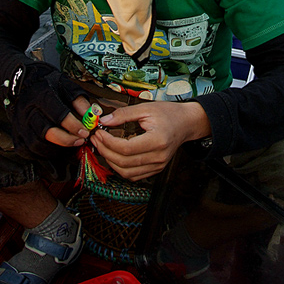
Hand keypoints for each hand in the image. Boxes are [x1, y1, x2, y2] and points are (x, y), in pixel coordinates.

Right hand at [7, 65, 89, 158]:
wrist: (25, 83)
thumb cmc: (48, 84)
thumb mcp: (66, 85)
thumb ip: (79, 101)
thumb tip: (92, 115)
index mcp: (42, 96)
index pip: (58, 114)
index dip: (73, 125)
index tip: (85, 131)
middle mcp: (28, 111)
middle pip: (46, 132)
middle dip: (66, 139)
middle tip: (80, 140)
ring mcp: (20, 124)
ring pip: (37, 144)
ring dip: (56, 148)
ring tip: (69, 144)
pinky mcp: (16, 135)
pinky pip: (27, 151)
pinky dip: (42, 153)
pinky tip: (54, 148)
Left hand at [90, 101, 210, 180]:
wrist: (186, 123)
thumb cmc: (169, 114)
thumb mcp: (146, 108)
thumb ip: (124, 114)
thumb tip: (104, 120)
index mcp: (157, 140)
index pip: (126, 148)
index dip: (108, 142)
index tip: (99, 132)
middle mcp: (158, 157)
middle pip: (124, 162)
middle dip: (105, 151)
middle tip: (97, 139)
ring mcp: (158, 165)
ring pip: (127, 173)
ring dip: (111, 162)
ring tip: (103, 147)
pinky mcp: (156, 169)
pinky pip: (134, 175)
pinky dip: (120, 168)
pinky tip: (114, 156)